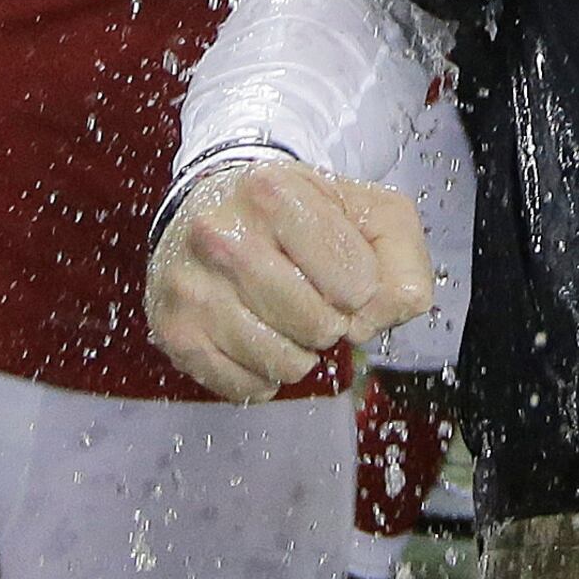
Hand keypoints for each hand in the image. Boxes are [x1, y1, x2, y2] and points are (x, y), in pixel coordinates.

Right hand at [145, 152, 434, 402]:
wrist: (211, 207)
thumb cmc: (296, 212)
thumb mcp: (366, 212)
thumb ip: (403, 263)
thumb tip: (373, 321)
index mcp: (271, 192)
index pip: (357, 284)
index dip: (360, 286)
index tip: (337, 267)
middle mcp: (220, 236)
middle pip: (320, 326)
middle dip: (331, 320)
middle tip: (310, 293)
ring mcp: (191, 287)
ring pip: (284, 363)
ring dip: (299, 350)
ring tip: (282, 313)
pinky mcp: (175, 331)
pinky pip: (247, 386)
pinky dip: (264, 372)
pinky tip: (255, 334)